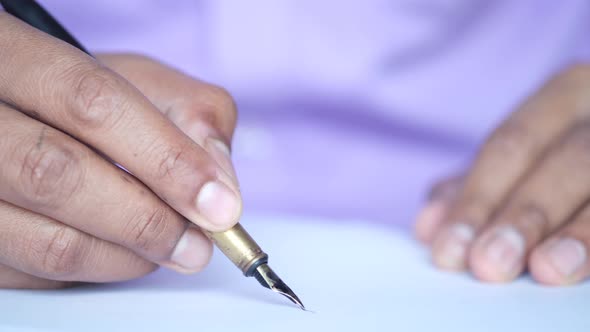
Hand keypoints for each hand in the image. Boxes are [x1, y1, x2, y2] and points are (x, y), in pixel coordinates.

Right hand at [0, 13, 240, 287]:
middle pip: (56, 176)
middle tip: (197, 243)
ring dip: (126, 256)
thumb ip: (194, 118)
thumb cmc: (89, 100)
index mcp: (15, 58)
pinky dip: (95, 271)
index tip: (218, 203)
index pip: (92, 104)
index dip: (165, 159)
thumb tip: (220, 187)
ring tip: (171, 249)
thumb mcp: (145, 84)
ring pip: (45, 240)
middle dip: (146, 219)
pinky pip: (37, 273)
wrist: (28, 116)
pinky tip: (123, 251)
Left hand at [415, 64, 589, 284]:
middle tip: (488, 265)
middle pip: (563, 162)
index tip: (448, 251)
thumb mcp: (525, 156)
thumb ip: (477, 186)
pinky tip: (584, 271)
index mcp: (568, 93)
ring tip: (546, 270)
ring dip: (579, 234)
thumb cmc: (568, 148)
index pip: (511, 146)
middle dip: (523, 216)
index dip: (477, 200)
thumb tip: (427, 226)